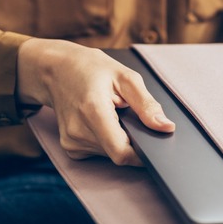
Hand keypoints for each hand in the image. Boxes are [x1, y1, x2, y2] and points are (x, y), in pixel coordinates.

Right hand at [16, 39, 174, 165]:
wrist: (56, 70)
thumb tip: (166, 128)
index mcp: (93, 111)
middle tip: (127, 115)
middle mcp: (78, 131)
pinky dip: (107, 140)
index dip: (142, 154)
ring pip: (110, 154)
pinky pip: (100, 152)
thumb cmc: (92, 69)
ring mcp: (72, 142)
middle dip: (131, 139)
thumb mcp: (126, 78)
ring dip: (119, 138)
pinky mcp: (70, 147)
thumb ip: (147, 105)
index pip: (121, 152)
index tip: (153, 145)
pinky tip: (102, 122)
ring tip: (112, 114)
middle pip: (119, 153)